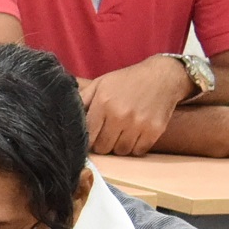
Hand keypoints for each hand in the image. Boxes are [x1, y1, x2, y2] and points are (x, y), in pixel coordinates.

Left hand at [79, 56, 193, 154]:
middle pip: (103, 147)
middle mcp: (120, 115)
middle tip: (106, 135)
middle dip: (102, 144)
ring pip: (121, 151)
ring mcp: (138, 124)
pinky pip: (138, 151)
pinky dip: (135, 147)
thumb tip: (65, 112)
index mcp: (103, 103)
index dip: (86, 139)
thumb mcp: (101, 84)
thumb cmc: (128, 81)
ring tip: (120, 134)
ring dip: (119, 146)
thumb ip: (82, 99)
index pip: (87, 135)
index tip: (89, 138)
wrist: (163, 77)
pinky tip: (134, 135)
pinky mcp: (154, 131)